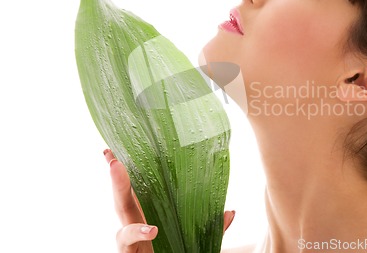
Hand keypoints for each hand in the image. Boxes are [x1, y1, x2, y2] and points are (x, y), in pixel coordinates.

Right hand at [104, 149, 234, 252]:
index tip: (117, 149)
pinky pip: (127, 239)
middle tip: (111, 152)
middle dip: (117, 172)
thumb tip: (230, 212)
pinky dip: (137, 232)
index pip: (139, 190)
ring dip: (118, 188)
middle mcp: (136, 224)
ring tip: (116, 167)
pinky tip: (150, 229)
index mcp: (149, 216)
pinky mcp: (128, 252)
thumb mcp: (198, 242)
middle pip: (123, 195)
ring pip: (120, 211)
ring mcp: (129, 238)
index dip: (129, 170)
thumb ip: (211, 229)